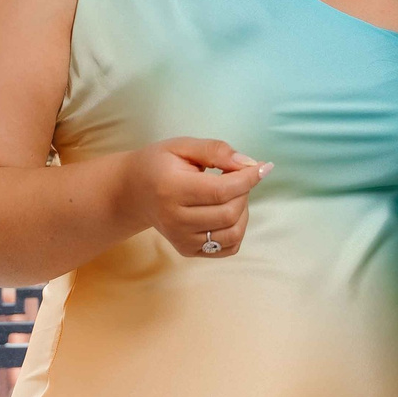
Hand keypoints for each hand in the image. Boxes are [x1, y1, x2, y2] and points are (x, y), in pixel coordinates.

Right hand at [121, 138, 268, 259]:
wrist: (133, 192)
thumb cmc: (159, 164)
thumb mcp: (182, 146)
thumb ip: (215, 150)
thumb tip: (248, 163)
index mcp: (171, 189)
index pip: (221, 191)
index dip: (248, 178)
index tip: (264, 167)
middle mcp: (175, 219)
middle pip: (229, 213)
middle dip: (244, 192)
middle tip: (235, 176)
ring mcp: (181, 239)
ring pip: (233, 233)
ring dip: (242, 211)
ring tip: (231, 195)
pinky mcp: (187, 250)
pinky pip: (228, 247)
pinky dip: (236, 229)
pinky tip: (226, 211)